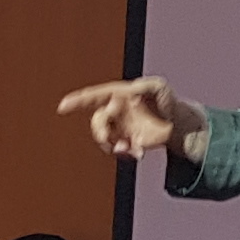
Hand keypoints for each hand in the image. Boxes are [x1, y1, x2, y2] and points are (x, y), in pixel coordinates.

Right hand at [57, 75, 206, 162]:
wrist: (176, 122)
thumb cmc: (165, 99)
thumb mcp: (159, 87)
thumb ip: (146, 86)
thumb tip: (132, 93)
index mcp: (116, 96)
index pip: (92, 97)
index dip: (76, 101)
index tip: (62, 106)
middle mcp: (113, 113)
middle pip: (97, 122)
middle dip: (99, 130)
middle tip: (106, 137)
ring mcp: (119, 129)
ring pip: (105, 139)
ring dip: (112, 145)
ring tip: (128, 148)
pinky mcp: (127, 143)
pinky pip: (119, 151)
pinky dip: (126, 154)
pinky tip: (139, 153)